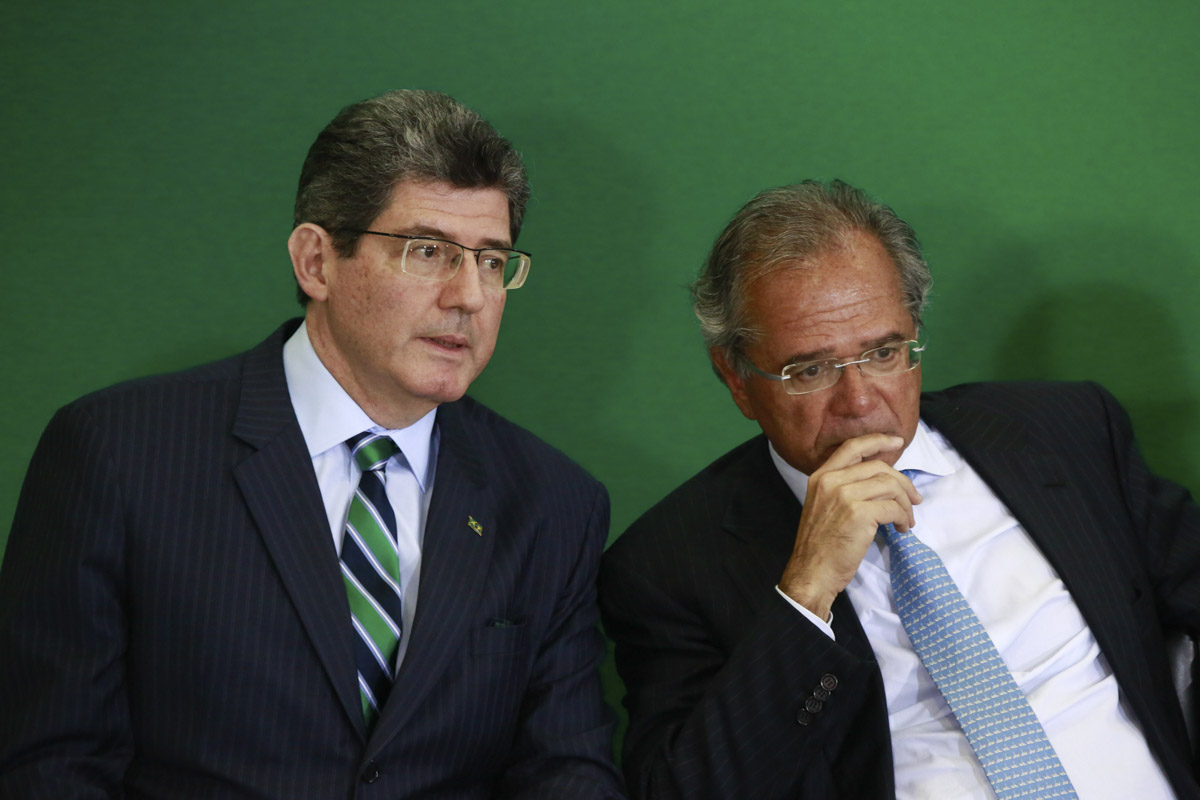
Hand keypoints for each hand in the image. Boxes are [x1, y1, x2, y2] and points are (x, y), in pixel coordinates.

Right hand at [778, 433, 920, 619]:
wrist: (811, 572)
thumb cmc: (820, 544)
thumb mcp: (823, 506)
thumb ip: (844, 488)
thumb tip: (881, 481)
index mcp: (821, 476)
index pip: (853, 448)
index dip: (878, 440)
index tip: (898, 441)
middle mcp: (831, 481)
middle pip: (879, 467)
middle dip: (903, 483)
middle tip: (915, 499)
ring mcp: (844, 496)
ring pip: (890, 486)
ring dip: (906, 504)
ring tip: (907, 520)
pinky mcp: (858, 514)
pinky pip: (893, 508)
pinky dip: (904, 518)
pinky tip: (902, 529)